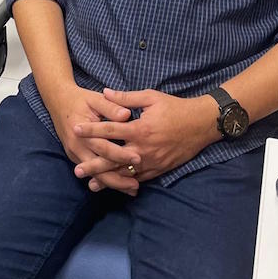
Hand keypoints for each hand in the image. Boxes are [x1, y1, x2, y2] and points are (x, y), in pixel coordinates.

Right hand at [44, 84, 138, 195]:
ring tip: (132, 189)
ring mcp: (74, 153)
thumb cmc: (80, 99)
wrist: (58, 101)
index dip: (121, 154)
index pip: (104, 147)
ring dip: (113, 183)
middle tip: (136, 185)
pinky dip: (105, 179)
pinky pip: (91, 172)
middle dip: (117, 178)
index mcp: (81, 131)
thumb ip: (111, 106)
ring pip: (94, 174)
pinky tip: (120, 184)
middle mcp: (76, 146)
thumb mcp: (95, 98)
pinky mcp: (75, 157)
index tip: (138, 159)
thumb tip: (126, 115)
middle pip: (97, 168)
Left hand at [72, 89, 219, 182]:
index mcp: (140, 128)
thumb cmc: (175, 108)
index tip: (75, 130)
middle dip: (94, 165)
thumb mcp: (150, 97)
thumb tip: (104, 92)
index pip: (110, 130)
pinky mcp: (160, 168)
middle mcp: (144, 148)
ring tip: (91, 184)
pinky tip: (116, 186)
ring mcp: (152, 161)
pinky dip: (127, 182)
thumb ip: (126, 97)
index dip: (91, 130)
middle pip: (114, 158)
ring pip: (126, 172)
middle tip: (77, 171)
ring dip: (108, 179)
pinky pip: (140, 178)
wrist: (201, 124)